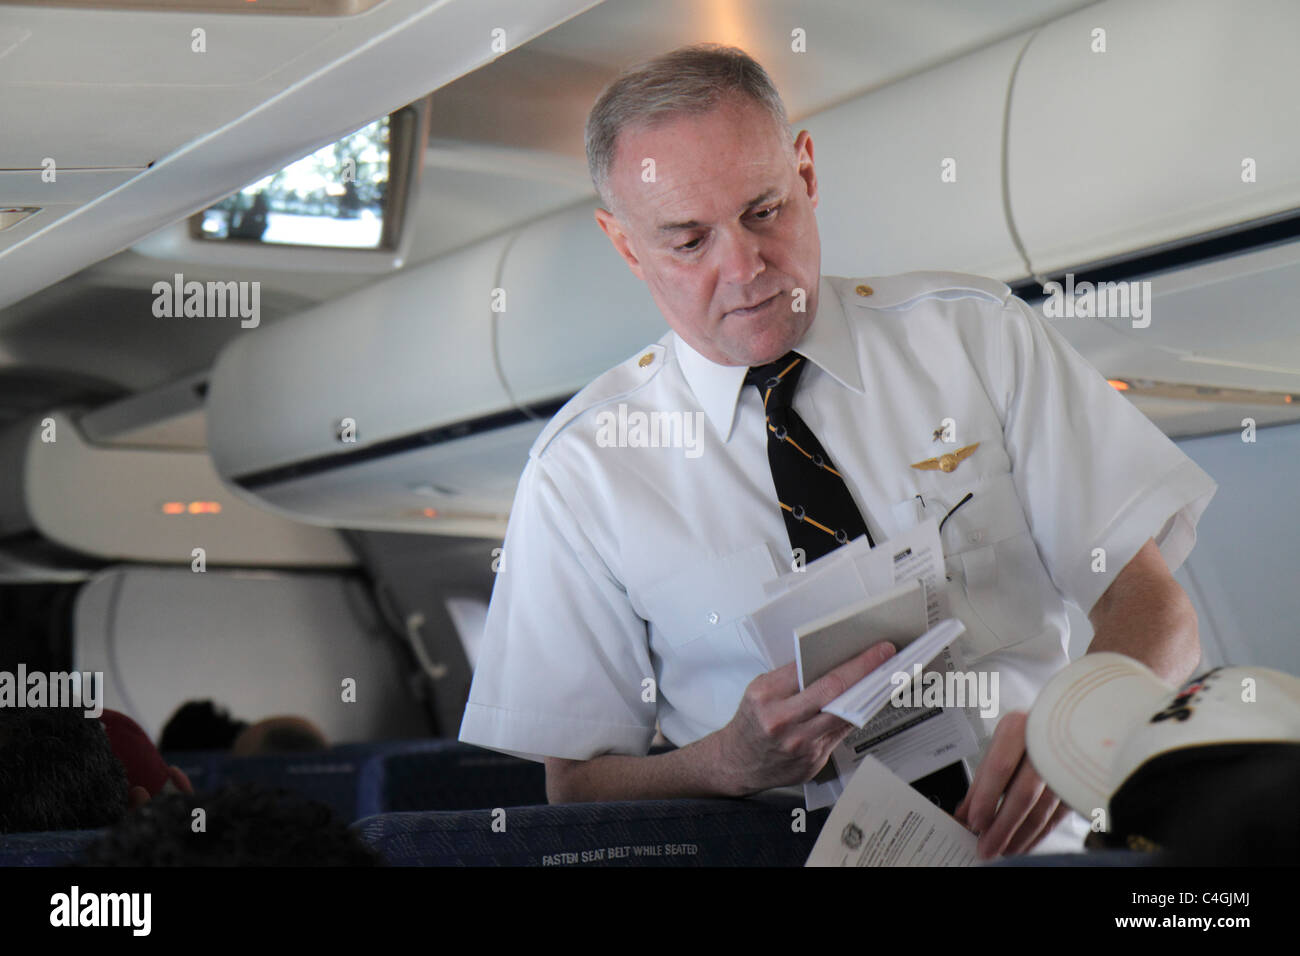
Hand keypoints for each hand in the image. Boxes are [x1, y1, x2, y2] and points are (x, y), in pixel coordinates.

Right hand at [714, 641, 897, 795]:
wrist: (737, 762)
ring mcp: (800, 745)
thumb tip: (832, 663)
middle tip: (887, 658)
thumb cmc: (751, 722)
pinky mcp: (812, 762)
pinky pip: (840, 735)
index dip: (853, 662)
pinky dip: (854, 718)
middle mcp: (783, 722)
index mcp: (767, 697)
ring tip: (883, 679)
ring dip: (867, 696)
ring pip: (844, 716)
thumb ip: (792, 678)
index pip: (818, 674)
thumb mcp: (760, 690)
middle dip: (866, 673)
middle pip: (836, 694)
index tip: (874, 651)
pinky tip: (865, 705)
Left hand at [953, 710, 1070, 858]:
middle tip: (986, 847)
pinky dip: (1038, 835)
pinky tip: (1024, 843)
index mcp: (1020, 728)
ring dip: (1020, 836)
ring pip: (1043, 811)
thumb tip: (963, 812)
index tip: (974, 821)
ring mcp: (1066, 766)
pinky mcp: (1079, 786)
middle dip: (1002, 827)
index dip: (986, 798)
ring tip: (1002, 850)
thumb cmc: (1031, 732)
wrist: (1074, 721)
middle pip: (1022, 794)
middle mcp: (1046, 745)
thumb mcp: (1002, 746)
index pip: (1000, 768)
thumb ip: (983, 779)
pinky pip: (1057, 818)